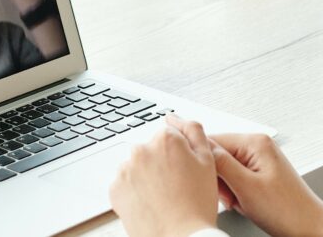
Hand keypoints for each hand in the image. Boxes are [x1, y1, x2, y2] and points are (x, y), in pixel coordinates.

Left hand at [109, 116, 218, 236]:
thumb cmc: (197, 205)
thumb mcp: (208, 161)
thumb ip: (194, 131)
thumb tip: (176, 117)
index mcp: (165, 139)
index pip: (168, 136)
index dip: (177, 155)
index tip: (182, 171)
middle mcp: (141, 149)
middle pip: (150, 150)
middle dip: (159, 163)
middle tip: (174, 186)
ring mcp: (125, 170)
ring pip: (136, 166)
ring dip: (145, 176)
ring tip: (162, 197)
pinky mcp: (114, 189)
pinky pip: (124, 184)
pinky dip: (133, 191)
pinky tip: (149, 202)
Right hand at [211, 132, 322, 236]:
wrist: (308, 226)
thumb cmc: (286, 210)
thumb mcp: (246, 187)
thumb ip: (221, 164)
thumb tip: (201, 146)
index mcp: (255, 142)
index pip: (213, 140)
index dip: (204, 163)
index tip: (204, 182)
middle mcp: (258, 145)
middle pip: (219, 154)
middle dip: (219, 178)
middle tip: (229, 196)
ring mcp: (260, 157)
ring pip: (226, 167)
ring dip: (227, 186)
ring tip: (239, 201)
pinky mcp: (261, 170)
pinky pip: (237, 176)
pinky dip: (235, 190)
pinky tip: (244, 201)